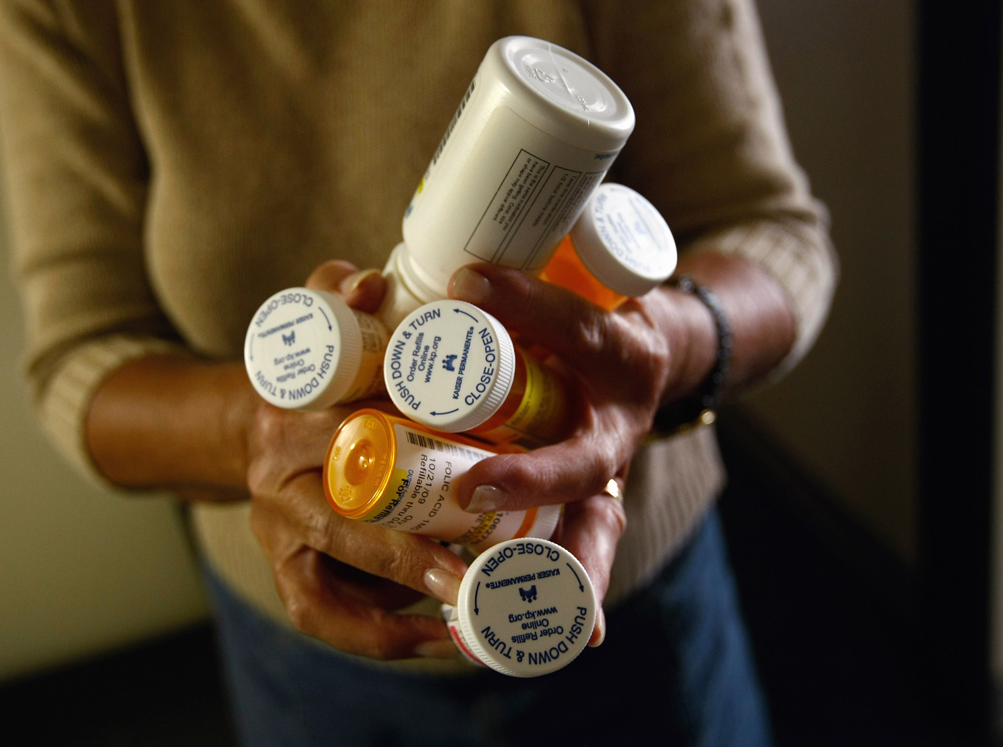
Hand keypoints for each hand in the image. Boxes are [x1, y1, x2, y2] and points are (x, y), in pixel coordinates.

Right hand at [242, 260, 466, 659]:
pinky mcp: (285, 568)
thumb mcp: (316, 323)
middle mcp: (272, 478)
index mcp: (285, 414)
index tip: (460, 464)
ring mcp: (275, 531)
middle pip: (336, 523)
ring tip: (459, 611)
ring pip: (322, 583)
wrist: (249, 425)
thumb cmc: (311, 376)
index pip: (335, 432)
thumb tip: (370, 284)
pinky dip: (376, 636)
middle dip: (403, 549)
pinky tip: (435, 640)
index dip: (394, 450)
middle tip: (468, 566)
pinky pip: (319, 614)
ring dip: (392, 605)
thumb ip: (336, 289)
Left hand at [446, 262, 702, 644]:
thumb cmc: (580, 318)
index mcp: (619, 353)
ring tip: (496, 597)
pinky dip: (583, 599)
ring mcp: (614, 474)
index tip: (463, 284)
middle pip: (585, 459)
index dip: (528, 308)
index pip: (578, 330)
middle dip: (533, 477)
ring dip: (562, 570)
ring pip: (596, 528)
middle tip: (467, 488)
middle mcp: (622, 421)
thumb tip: (365, 282)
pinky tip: (575, 636)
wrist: (643, 355)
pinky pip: (593, 559)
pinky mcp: (601, 509)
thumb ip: (486, 277)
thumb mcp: (558, 283)